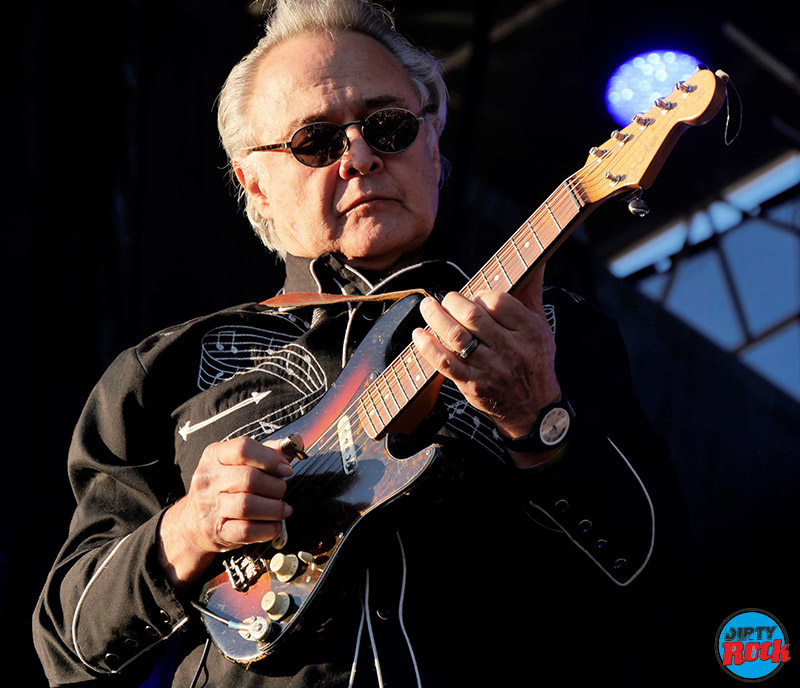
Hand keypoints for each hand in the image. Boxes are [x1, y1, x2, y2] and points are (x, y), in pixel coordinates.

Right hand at [158, 435, 298, 587]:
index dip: (271, 458)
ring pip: (248, 505)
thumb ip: (269, 451)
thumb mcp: (240, 463)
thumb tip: (295, 441)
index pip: (244, 449)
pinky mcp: (217, 531)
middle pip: (249, 478)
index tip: (286, 469)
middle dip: (275, 486)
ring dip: (274, 508)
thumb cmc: (225, 487)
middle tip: (282, 490)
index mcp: (214, 456)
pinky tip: (275, 525)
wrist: (195, 522)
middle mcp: (208, 479)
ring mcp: (210, 507)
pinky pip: (247, 531)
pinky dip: (268, 529)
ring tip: (283, 509)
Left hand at [411, 264, 560, 442]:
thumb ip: (531, 291)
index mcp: (529, 331)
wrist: (533, 409)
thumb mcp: (541, 326)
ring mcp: (491, 369)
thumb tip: (536, 258)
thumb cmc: (535, 361)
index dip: (480, 293)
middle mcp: (512, 350)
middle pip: (473, 316)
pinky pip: (445, 362)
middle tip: (445, 298)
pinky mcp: (473, 385)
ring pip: (456, 337)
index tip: (473, 295)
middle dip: (452, 301)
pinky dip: (428, 347)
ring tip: (427, 306)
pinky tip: (419, 335)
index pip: (498, 301)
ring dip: (435, 318)